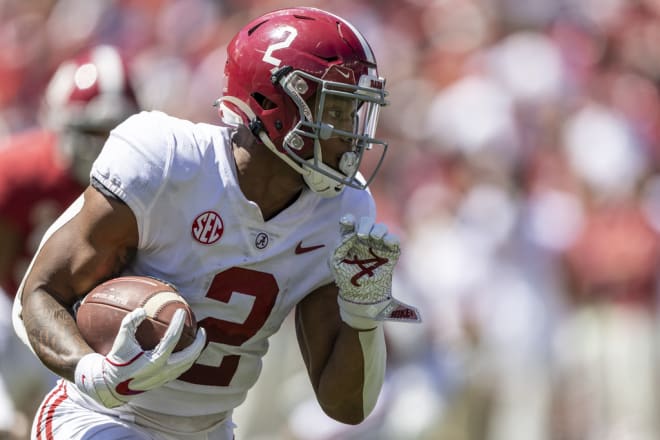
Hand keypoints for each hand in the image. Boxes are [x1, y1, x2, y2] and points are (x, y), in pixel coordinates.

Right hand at [75, 308, 205, 407]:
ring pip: (187, 364)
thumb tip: (141, 310)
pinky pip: (181, 369)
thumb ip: (130, 323)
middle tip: (202, 329)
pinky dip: (187, 358)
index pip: (171, 339)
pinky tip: (186, 349)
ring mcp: (165, 378)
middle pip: (189, 356)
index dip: (177, 324)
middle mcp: (163, 371)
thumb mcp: (121, 341)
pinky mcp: (163, 381)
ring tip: (198, 339)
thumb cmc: (117, 360)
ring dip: (196, 351)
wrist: (111, 385)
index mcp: (154, 361)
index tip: (181, 311)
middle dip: (199, 343)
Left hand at [331, 214, 420, 328]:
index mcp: (349, 239)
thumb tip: (351, 233)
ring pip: (381, 228)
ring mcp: (378, 245)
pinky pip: (394, 240)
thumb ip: (340, 246)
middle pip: (367, 222)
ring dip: (378, 230)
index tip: (348, 222)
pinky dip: (391, 238)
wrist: (361, 295)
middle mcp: (364, 239)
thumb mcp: (336, 262)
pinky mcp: (390, 253)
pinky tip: (386, 243)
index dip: (349, 220)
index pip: (349, 223)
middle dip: (365, 224)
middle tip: (362, 235)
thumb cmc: (345, 279)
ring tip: (374, 238)